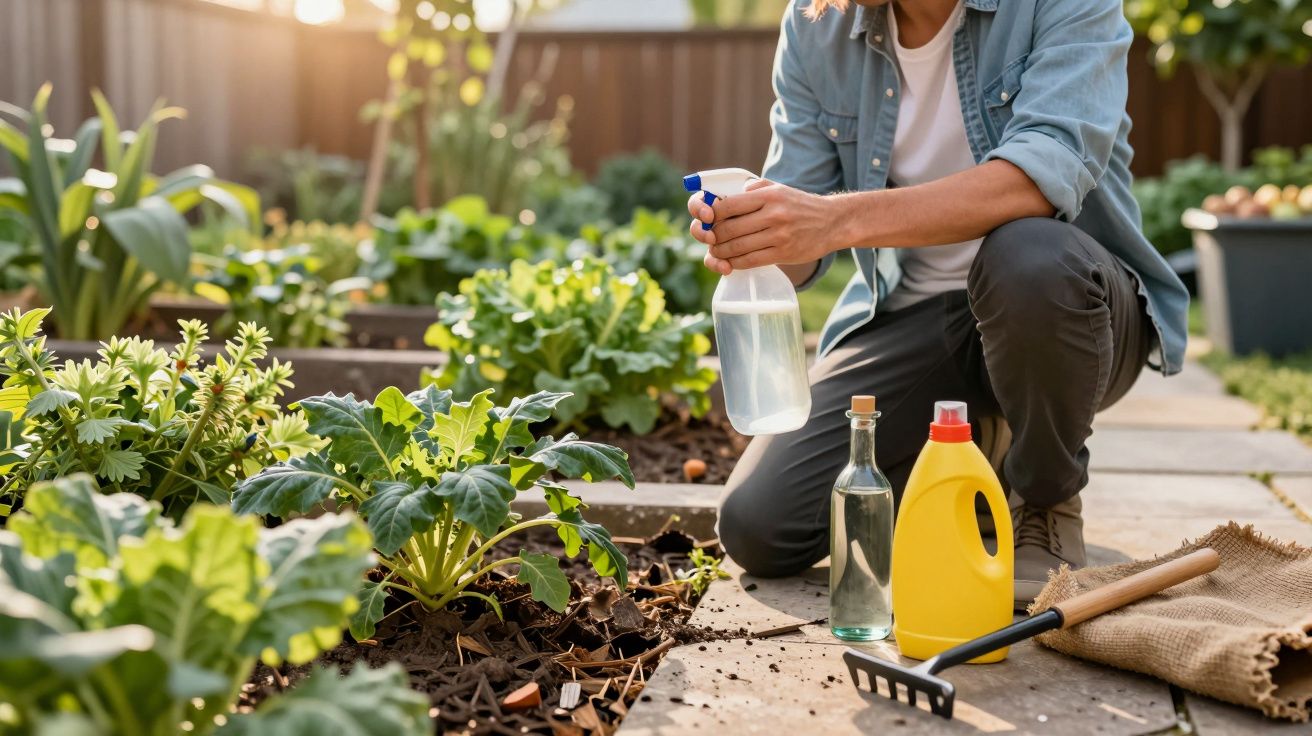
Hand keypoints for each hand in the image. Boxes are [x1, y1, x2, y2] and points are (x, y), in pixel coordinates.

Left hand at [686, 179, 844, 274]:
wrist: (832, 222)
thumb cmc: (800, 205)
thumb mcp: (779, 188)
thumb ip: (754, 188)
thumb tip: (727, 196)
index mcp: (767, 196)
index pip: (727, 205)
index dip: (710, 215)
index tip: (706, 220)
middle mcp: (772, 214)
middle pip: (728, 229)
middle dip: (712, 237)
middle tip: (709, 239)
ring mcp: (778, 235)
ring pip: (737, 247)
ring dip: (720, 252)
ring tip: (716, 252)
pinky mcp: (783, 253)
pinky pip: (750, 261)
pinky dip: (735, 263)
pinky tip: (730, 262)